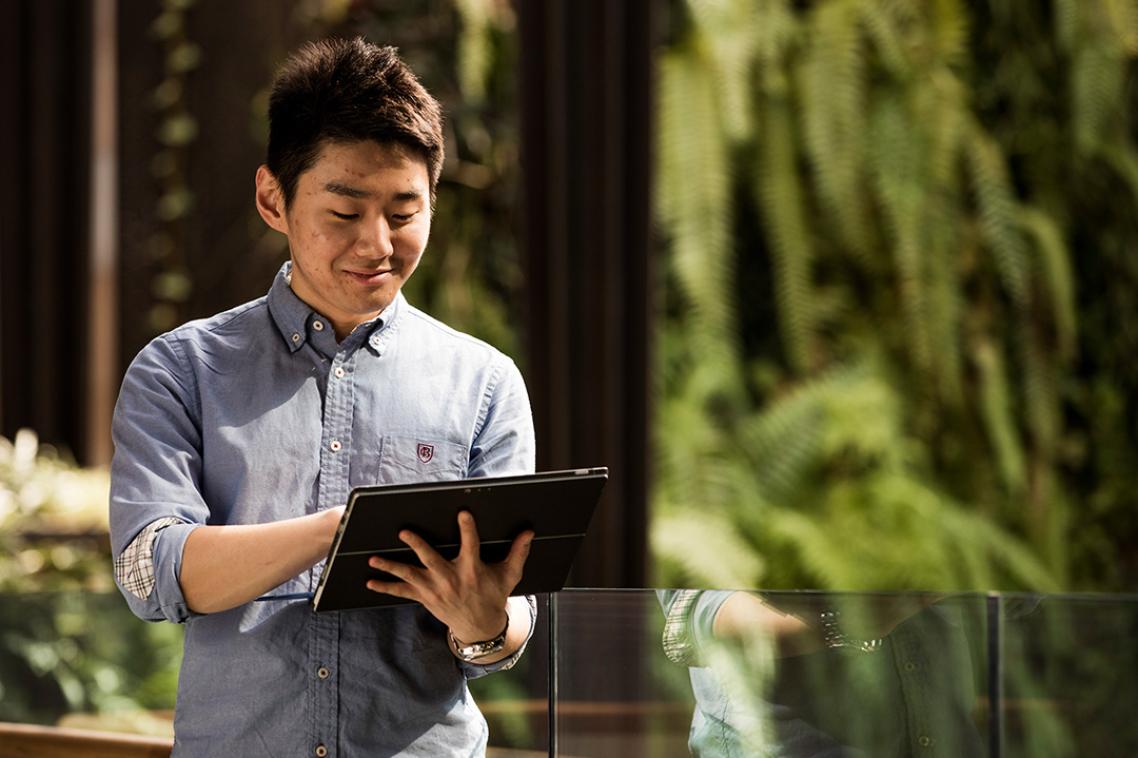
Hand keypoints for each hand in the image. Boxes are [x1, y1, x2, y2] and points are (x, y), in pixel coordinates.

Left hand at [365, 510, 533, 642]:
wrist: (480, 626)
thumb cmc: (493, 595)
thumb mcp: (509, 575)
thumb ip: (518, 552)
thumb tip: (528, 531)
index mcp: (472, 571)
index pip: (470, 545)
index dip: (467, 529)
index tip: (462, 513)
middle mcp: (451, 580)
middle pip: (431, 560)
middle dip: (417, 546)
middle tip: (404, 532)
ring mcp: (435, 590)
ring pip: (410, 576)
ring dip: (391, 567)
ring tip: (373, 558)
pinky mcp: (425, 598)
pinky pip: (402, 593)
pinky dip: (386, 588)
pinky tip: (370, 582)